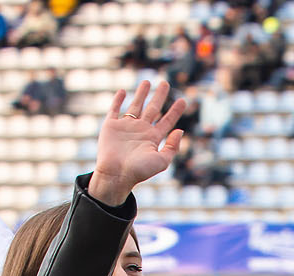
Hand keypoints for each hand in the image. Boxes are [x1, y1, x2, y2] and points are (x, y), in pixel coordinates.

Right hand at [87, 80, 185, 203]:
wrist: (115, 174)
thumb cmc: (139, 171)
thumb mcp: (161, 161)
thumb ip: (172, 147)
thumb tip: (180, 130)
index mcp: (152, 138)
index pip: (167, 121)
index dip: (175, 111)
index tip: (183, 100)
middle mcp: (140, 130)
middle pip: (153, 108)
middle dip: (159, 96)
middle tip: (165, 83)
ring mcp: (126, 127)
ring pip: (135, 105)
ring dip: (141, 93)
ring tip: (147, 82)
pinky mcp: (111, 126)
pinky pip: (115, 109)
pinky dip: (118, 100)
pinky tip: (123, 91)